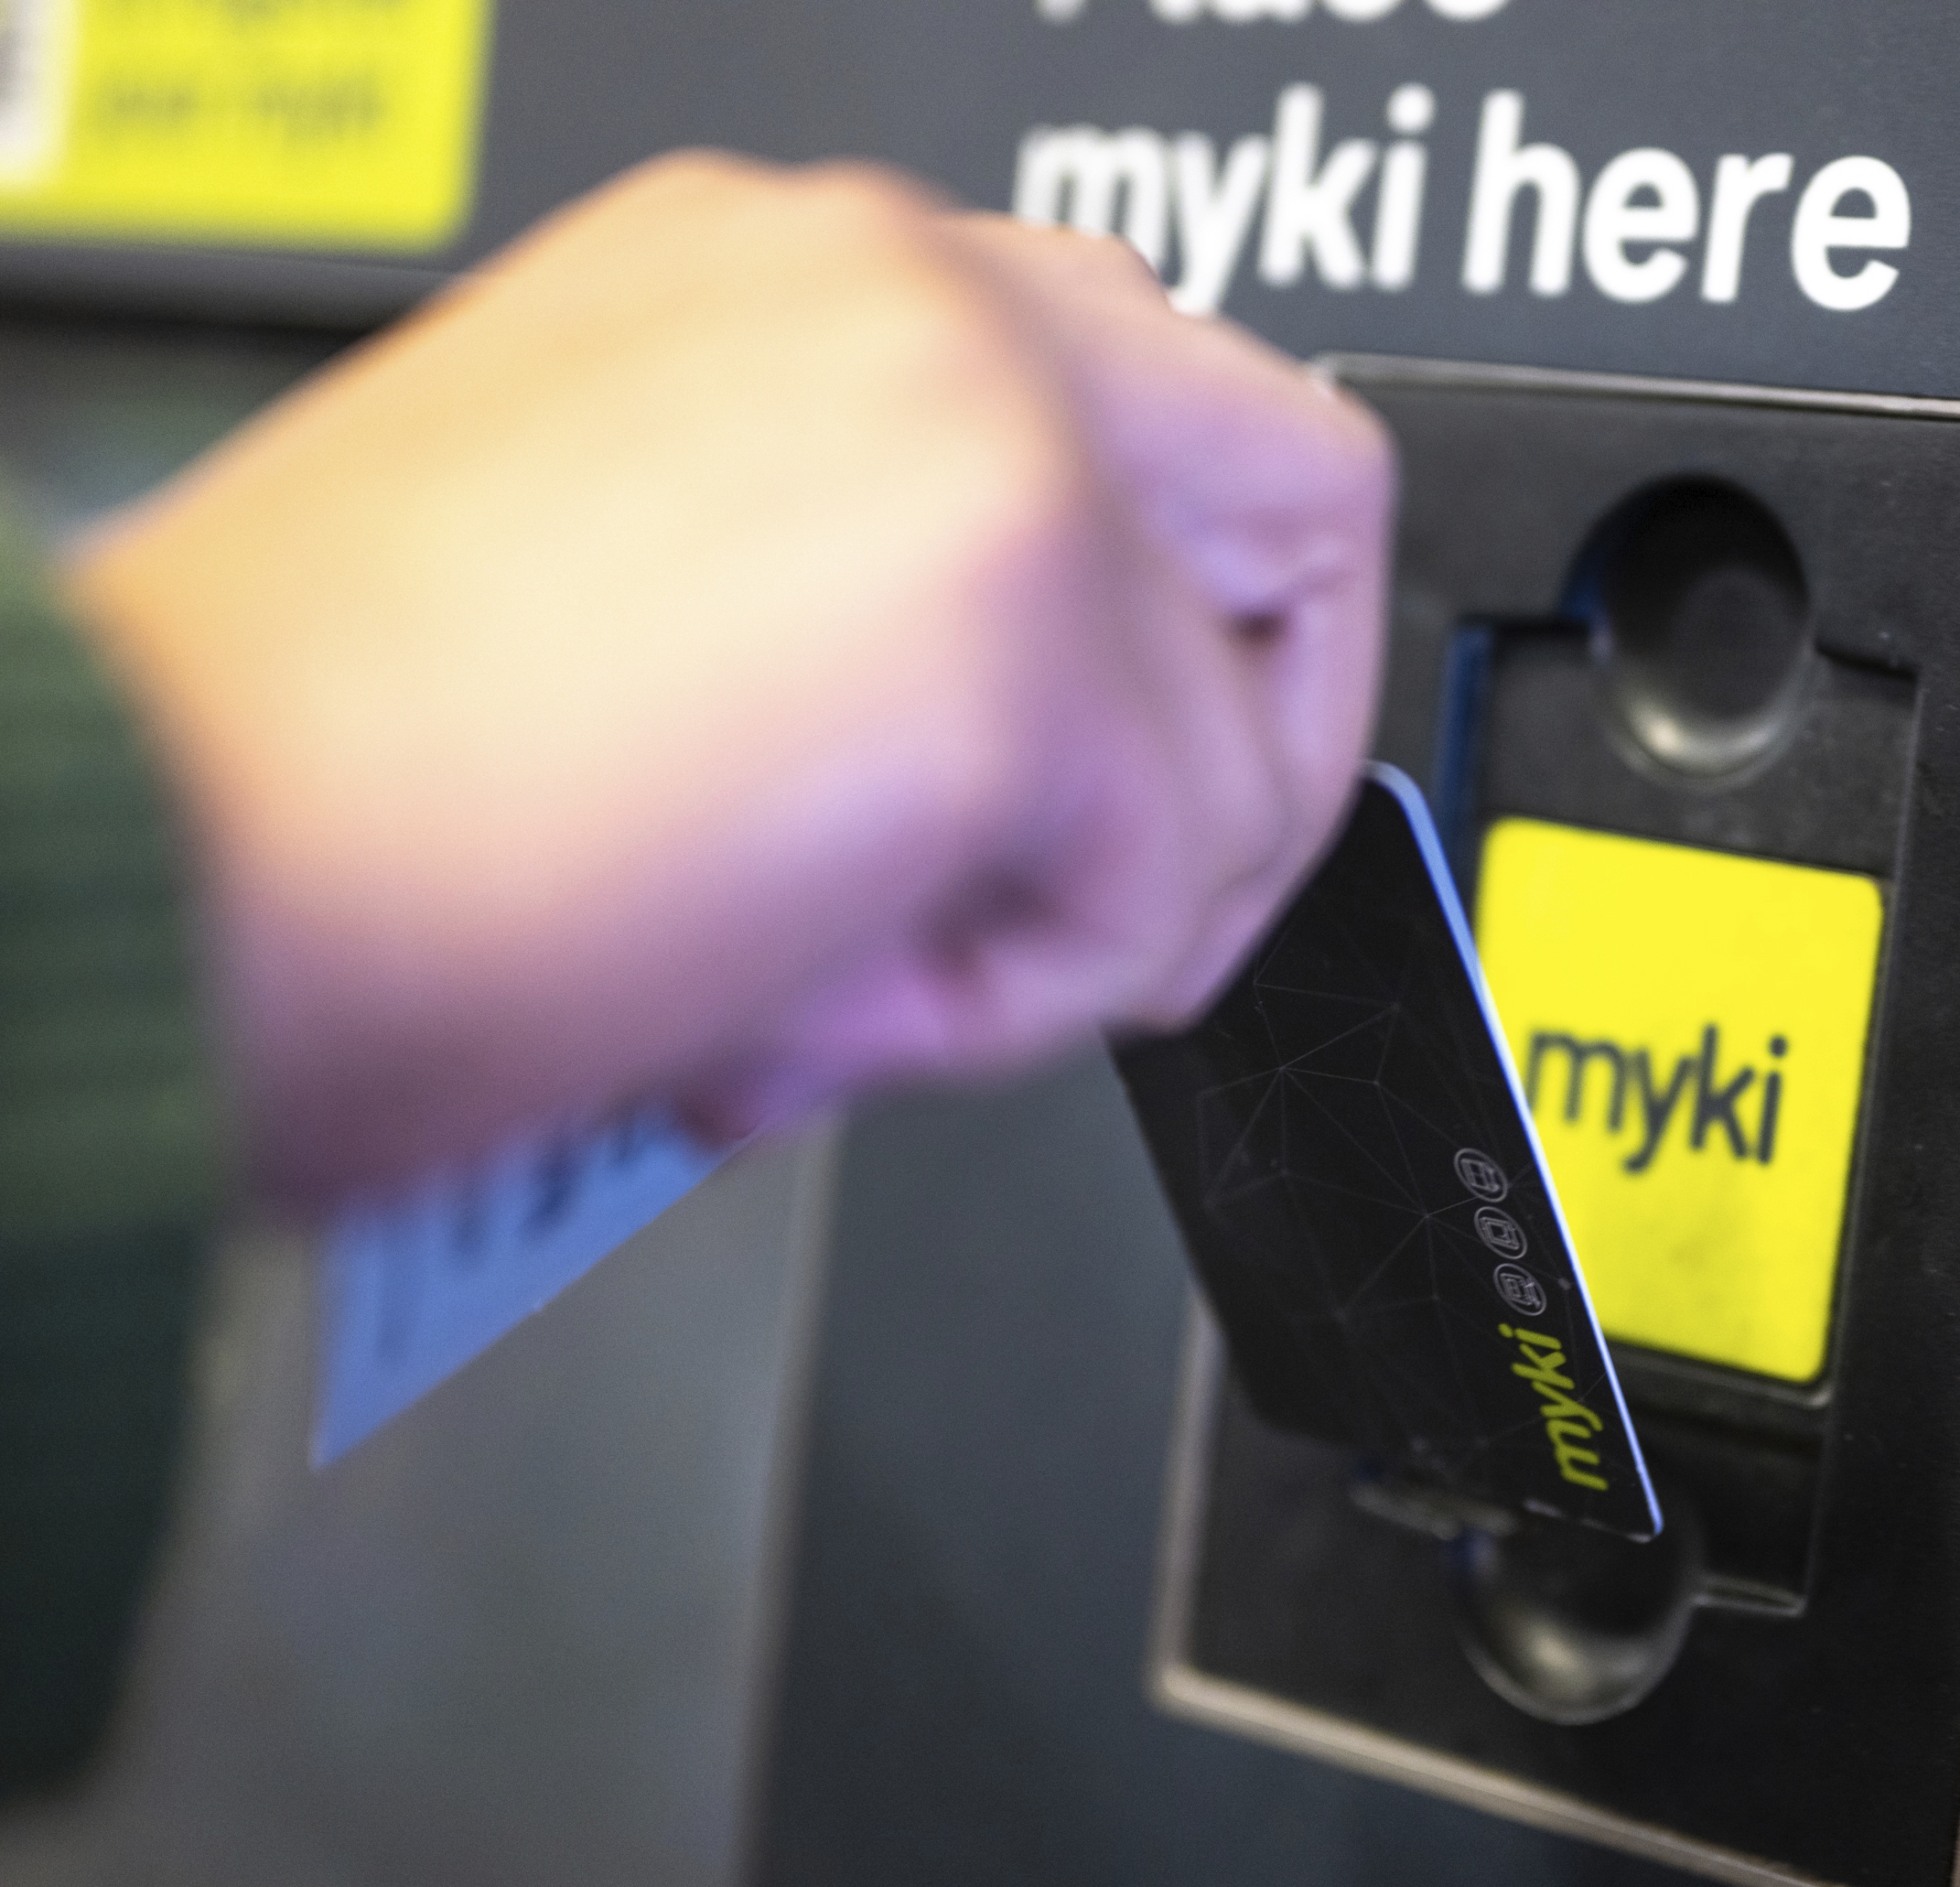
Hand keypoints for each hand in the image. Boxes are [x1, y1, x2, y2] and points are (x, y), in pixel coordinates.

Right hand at [61, 152, 1392, 1209]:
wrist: (140, 866)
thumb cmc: (312, 785)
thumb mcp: (640, 591)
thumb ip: (858, 584)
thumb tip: (1030, 741)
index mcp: (794, 279)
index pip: (1144, 403)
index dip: (1183, 631)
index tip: (1127, 785)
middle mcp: (896, 292)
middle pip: (1296, 491)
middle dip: (1238, 761)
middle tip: (1106, 910)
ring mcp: (970, 425)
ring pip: (1231, 744)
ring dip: (1058, 932)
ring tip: (819, 976)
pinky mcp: (1006, 609)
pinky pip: (1174, 882)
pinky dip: (1013, 1011)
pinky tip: (797, 993)